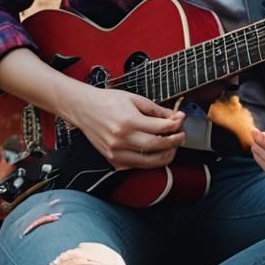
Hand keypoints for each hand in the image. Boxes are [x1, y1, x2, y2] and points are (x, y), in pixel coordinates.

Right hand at [68, 87, 184, 169]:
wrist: (83, 108)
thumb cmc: (106, 101)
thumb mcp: (134, 99)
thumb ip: (156, 110)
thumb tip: (175, 117)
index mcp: (128, 121)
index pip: (161, 128)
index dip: (176, 125)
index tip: (180, 121)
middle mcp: (122, 139)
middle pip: (158, 146)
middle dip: (174, 142)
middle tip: (180, 136)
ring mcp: (116, 152)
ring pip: (149, 162)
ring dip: (166, 155)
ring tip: (171, 146)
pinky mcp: (113, 160)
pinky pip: (137, 166)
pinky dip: (150, 161)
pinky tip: (155, 152)